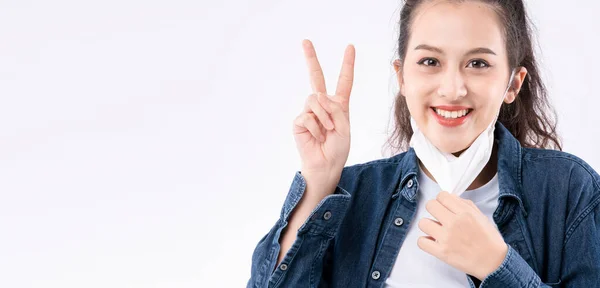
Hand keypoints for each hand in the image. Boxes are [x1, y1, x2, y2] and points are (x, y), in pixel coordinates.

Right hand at [293, 39, 354, 185]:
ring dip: (325, 116)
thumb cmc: (337, 148)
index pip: (343, 81)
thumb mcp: (345, 125)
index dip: (347, 64)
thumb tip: (316, 96)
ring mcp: (309, 112)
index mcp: (339, 105)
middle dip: (311, 58)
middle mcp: (322, 105)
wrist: (326, 165)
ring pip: (315, 99)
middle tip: (305, 41)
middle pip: (316, 77)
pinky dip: (316, 126)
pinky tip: (317, 136)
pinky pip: (307, 115)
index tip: (350, 47)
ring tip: (328, 131)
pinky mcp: (299, 121)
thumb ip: (335, 107)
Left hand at [417, 191, 508, 279]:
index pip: (442, 196)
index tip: (444, 206)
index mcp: (465, 213)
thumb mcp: (481, 216)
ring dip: (428, 226)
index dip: (441, 200)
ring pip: (423, 223)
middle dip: (433, 209)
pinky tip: (433, 242)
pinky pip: (421, 242)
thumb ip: (465, 205)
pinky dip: (425, 242)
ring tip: (436, 231)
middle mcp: (454, 223)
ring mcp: (446, 238)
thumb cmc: (489, 240)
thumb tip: (449, 198)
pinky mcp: (442, 252)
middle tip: (438, 217)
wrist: (494, 263)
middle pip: (430, 206)